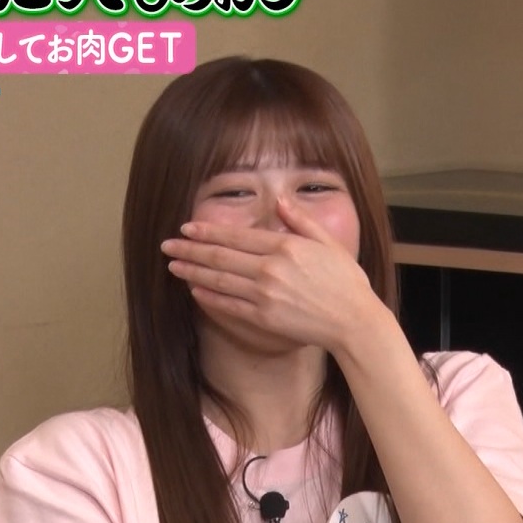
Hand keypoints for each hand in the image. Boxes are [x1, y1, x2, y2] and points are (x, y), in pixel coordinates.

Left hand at [160, 197, 387, 351]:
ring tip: (173, 266)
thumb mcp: (329, 243)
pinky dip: (210, 297)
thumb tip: (280, 201)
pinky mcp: (264, 318)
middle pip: (221, 256)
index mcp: (285, 246)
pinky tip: (195, 290)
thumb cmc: (347, 282)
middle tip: (167, 246)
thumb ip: (301, 221)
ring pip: (219, 280)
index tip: (187, 228)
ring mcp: (265, 295)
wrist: (355, 321)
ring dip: (192, 272)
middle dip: (190, 250)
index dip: (208, 232)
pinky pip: (229, 305)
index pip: (237, 236)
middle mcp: (270, 269)